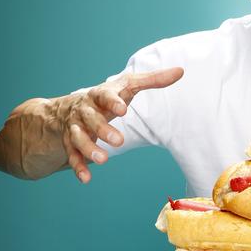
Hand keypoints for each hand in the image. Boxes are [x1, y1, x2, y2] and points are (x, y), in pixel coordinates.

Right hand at [60, 67, 183, 183]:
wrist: (71, 107)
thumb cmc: (108, 96)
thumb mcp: (129, 85)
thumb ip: (153, 80)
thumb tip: (180, 71)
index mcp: (99, 94)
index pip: (105, 95)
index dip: (113, 102)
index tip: (123, 109)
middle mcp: (85, 110)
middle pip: (91, 119)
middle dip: (102, 130)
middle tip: (119, 141)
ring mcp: (76, 127)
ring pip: (78, 138)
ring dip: (89, 149)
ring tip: (103, 159)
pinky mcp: (71, 143)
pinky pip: (72, 155)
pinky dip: (78, 167)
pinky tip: (86, 178)